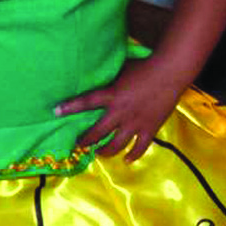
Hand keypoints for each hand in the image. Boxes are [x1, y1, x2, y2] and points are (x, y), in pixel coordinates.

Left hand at [56, 57, 183, 161]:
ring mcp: (135, 123)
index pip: (85, 103)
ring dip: (105, 151)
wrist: (170, 72)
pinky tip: (127, 159)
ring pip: (116, 145)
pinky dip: (133, 155)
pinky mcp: (149, 129)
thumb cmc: (145, 65)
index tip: (55, 112)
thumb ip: (111, 78)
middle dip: (85, 141)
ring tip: (100, 153)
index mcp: (111, 95)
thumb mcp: (122, 68)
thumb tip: (101, 76)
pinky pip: (140, 148)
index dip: (69, 107)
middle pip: (97, 133)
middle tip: (78, 145)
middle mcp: (120, 113)